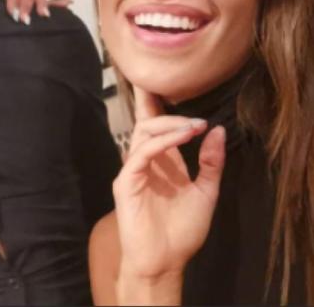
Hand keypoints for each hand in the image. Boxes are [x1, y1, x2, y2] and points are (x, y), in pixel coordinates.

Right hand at [114, 86, 225, 283]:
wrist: (165, 261)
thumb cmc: (181, 232)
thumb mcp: (206, 193)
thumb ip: (211, 163)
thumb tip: (218, 130)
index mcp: (163, 163)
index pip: (157, 126)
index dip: (158, 104)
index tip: (169, 84)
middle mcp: (146, 162)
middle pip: (145, 122)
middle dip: (158, 105)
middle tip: (185, 102)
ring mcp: (133, 171)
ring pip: (143, 133)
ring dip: (169, 124)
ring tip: (193, 126)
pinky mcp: (126, 182)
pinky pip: (141, 154)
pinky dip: (162, 142)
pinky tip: (183, 137)